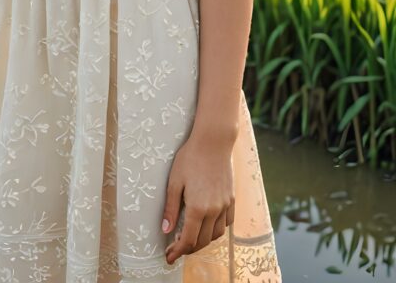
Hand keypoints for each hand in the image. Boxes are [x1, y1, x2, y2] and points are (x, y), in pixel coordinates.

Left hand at [161, 133, 235, 264]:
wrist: (213, 141)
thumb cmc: (190, 158)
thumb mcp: (174, 181)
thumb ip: (171, 208)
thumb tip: (166, 230)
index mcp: (197, 208)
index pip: (188, 240)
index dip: (178, 252)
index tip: (169, 257)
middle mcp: (214, 210)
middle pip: (203, 241)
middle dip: (189, 249)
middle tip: (177, 248)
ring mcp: (225, 205)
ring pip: (216, 234)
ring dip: (204, 240)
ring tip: (192, 237)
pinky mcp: (231, 198)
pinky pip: (227, 222)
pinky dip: (217, 229)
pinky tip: (208, 225)